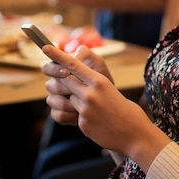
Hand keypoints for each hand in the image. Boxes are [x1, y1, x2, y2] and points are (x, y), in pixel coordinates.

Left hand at [42, 45, 159, 158]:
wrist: (133, 131)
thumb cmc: (120, 105)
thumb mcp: (107, 83)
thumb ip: (90, 69)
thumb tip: (75, 54)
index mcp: (99, 80)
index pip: (73, 65)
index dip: (57, 55)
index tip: (45, 47)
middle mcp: (90, 94)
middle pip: (64, 81)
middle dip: (64, 82)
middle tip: (69, 83)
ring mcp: (86, 110)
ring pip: (67, 99)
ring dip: (73, 101)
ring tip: (90, 107)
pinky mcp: (83, 124)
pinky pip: (71, 115)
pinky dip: (79, 116)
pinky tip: (94, 120)